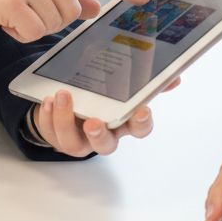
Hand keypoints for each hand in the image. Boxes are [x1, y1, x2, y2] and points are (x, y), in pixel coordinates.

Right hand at [0, 0, 149, 42]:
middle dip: (52, 19)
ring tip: (11, 11)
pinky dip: (19, 33)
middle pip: (72, 10)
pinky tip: (3, 19)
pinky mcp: (13, 0)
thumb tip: (94, 6)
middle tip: (24, 9)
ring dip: (34, 26)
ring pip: (56, 23)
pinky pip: (34, 32)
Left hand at [31, 78, 180, 157]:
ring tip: (61, 96)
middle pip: (106, 145)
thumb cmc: (101, 95)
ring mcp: (80, 140)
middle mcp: (104, 135)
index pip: (139, 128)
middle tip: (93, 121)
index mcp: (122, 122)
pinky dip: (48, 117)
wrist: (71, 103)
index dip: (141, 122)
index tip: (141, 110)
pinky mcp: (58, 138)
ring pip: (74, 142)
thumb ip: (145, 79)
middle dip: (99, 134)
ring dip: (66, 119)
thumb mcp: (121, 85)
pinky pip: (52, 133)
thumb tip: (175, 75)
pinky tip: (47, 100)